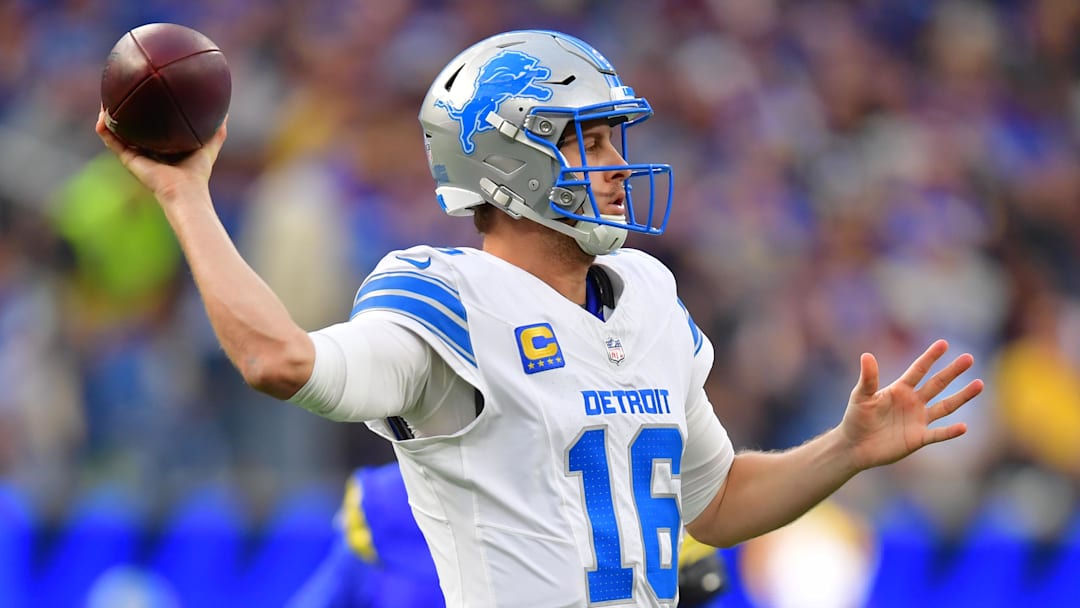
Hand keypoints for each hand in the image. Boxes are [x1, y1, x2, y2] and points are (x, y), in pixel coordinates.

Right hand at [95, 107, 226, 203]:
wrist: (185, 190)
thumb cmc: (198, 172)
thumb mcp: (210, 144)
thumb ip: (217, 129)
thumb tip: (226, 111)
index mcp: (163, 146)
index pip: (153, 127)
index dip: (148, 113)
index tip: (145, 94)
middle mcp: (147, 150)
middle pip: (132, 127)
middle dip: (125, 111)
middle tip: (121, 93)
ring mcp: (135, 154)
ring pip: (117, 132)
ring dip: (108, 117)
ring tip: (105, 99)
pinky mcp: (127, 159)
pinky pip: (111, 141)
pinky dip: (104, 129)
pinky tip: (102, 115)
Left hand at [841, 339, 983, 470]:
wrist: (855, 446)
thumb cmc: (856, 418)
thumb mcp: (860, 396)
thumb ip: (868, 379)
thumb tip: (866, 355)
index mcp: (900, 389)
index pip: (918, 370)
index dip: (930, 357)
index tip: (943, 343)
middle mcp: (913, 402)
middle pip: (937, 384)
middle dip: (952, 371)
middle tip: (969, 358)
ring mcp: (918, 420)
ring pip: (945, 406)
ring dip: (962, 396)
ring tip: (979, 384)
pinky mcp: (918, 438)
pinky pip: (938, 434)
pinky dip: (950, 432)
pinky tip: (964, 427)